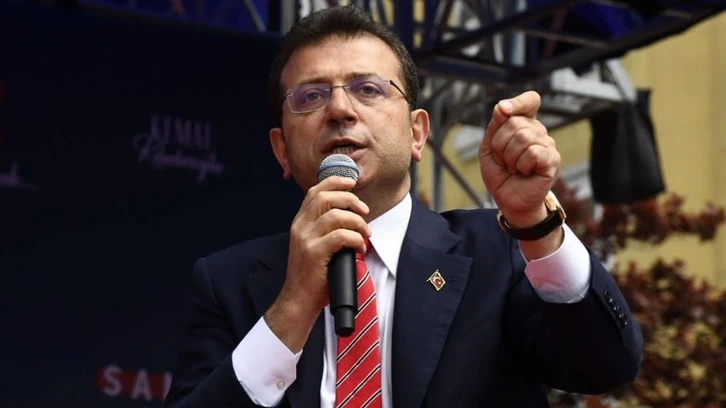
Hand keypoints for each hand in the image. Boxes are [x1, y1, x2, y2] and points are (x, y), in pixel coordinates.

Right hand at [265, 176, 370, 351]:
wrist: (298, 300)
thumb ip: (325, 229)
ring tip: (365, 235)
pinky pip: (340, 236)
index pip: (315, 191)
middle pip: (326, 197)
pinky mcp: (314, 253)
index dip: (335, 182)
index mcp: (300, 222)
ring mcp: (305, 240)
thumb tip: (351, 213)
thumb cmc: (313, 275)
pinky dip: (356, 239)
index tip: (353, 183)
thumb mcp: (314, 245)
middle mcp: (300, 227)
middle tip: (365, 212)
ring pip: (336, 215)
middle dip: (350, 200)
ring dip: (358, 222)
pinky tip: (359, 249)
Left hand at [479, 91, 560, 226]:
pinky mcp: (552, 160)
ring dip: (509, 157)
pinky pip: (533, 152)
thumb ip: (495, 126)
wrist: (508, 199)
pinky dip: (521, 165)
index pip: (530, 100)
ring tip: (513, 168)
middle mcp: (539, 131)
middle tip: (504, 160)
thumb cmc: (500, 174)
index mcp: (525, 124)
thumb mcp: (489, 148)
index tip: (503, 109)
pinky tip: (524, 173)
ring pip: (523, 136)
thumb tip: (502, 107)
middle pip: (515, 122)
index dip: (519, 101)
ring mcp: (548, 145)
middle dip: (500, 144)